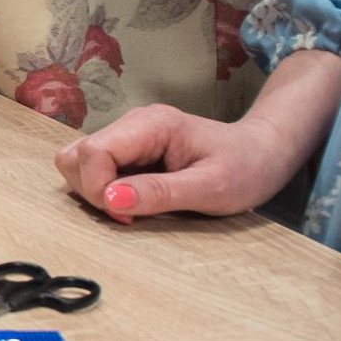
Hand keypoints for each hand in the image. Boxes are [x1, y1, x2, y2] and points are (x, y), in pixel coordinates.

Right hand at [54, 67, 339, 223]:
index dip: (98, 189)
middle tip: (129, 214)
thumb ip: (159, 193)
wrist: (263, 153)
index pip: (93, 152)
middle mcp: (132, 124)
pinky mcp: (127, 151)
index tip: (127, 216)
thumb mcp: (211, 188)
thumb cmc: (246, 168)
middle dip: (91, 192)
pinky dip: (103, 191)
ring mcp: (128, 136)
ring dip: (94, 192)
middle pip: (76, 156)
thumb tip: (110, 200)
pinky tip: (135, 201)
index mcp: (151, 125)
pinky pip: (94, 170)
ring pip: (78, 163)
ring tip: (133, 208)